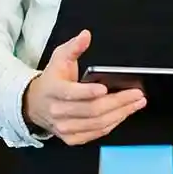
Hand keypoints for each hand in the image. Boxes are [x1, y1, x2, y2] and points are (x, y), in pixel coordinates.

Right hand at [22, 29, 146, 145]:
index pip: (71, 93)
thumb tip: (85, 36)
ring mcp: (64, 127)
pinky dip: (113, 124)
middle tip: (136, 94)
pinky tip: (123, 114)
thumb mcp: (59, 58)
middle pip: (92, 110)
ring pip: (97, 123)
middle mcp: (57, 111)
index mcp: (53, 90)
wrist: (36, 104)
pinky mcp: (72, 138)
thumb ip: (73, 47)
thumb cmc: (52, 80)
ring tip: (136, 103)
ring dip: (120, 114)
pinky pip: (97, 133)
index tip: (105, 88)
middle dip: (118, 102)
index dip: (88, 92)